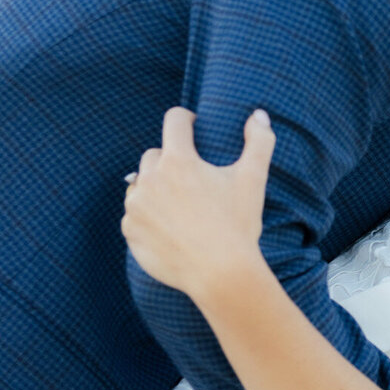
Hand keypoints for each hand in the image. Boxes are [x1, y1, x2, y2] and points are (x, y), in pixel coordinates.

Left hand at [121, 106, 274, 302]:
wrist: (220, 275)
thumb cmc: (238, 225)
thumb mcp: (254, 179)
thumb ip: (259, 141)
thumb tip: (259, 115)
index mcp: (178, 161)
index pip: (174, 120)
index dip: (186, 119)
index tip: (193, 127)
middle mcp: (150, 179)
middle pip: (155, 155)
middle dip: (171, 161)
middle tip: (192, 179)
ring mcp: (136, 207)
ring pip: (141, 185)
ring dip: (155, 189)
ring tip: (180, 206)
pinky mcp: (130, 232)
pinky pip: (134, 215)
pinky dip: (148, 217)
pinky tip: (170, 229)